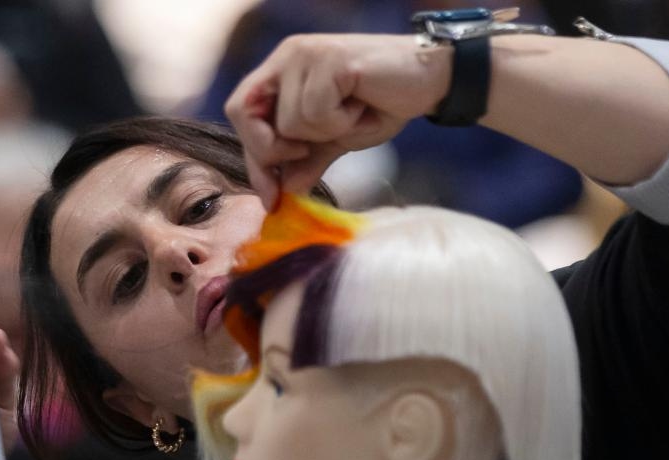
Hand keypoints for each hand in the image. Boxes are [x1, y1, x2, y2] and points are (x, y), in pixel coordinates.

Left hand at [225, 33, 449, 207]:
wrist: (428, 81)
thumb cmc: (381, 104)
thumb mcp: (336, 140)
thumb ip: (307, 161)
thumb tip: (282, 193)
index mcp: (281, 70)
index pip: (240, 112)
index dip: (253, 157)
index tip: (271, 196)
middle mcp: (287, 55)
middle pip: (246, 115)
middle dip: (277, 149)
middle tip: (314, 148)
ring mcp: (305, 54)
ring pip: (288, 121)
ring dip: (326, 132)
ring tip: (353, 114)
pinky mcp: (329, 59)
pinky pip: (316, 113)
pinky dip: (341, 123)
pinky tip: (360, 105)